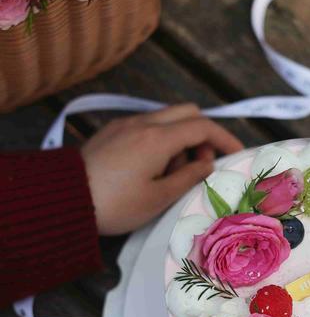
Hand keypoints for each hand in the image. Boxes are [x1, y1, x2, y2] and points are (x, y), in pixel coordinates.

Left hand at [81, 103, 242, 233]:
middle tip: (201, 164)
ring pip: (166, 118)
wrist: (64, 200)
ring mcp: (125, 124)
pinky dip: (160, 139)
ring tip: (172, 174)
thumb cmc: (115, 204)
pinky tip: (151, 168)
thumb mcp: (158, 198)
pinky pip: (146, 125)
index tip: (237, 153)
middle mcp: (144, 123)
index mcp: (159, 138)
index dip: (225, 138)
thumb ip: (189, 177)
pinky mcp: (112, 131)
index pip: (204, 127)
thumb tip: (207, 164)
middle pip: (187, 112)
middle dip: (203, 135)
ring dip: (181, 138)